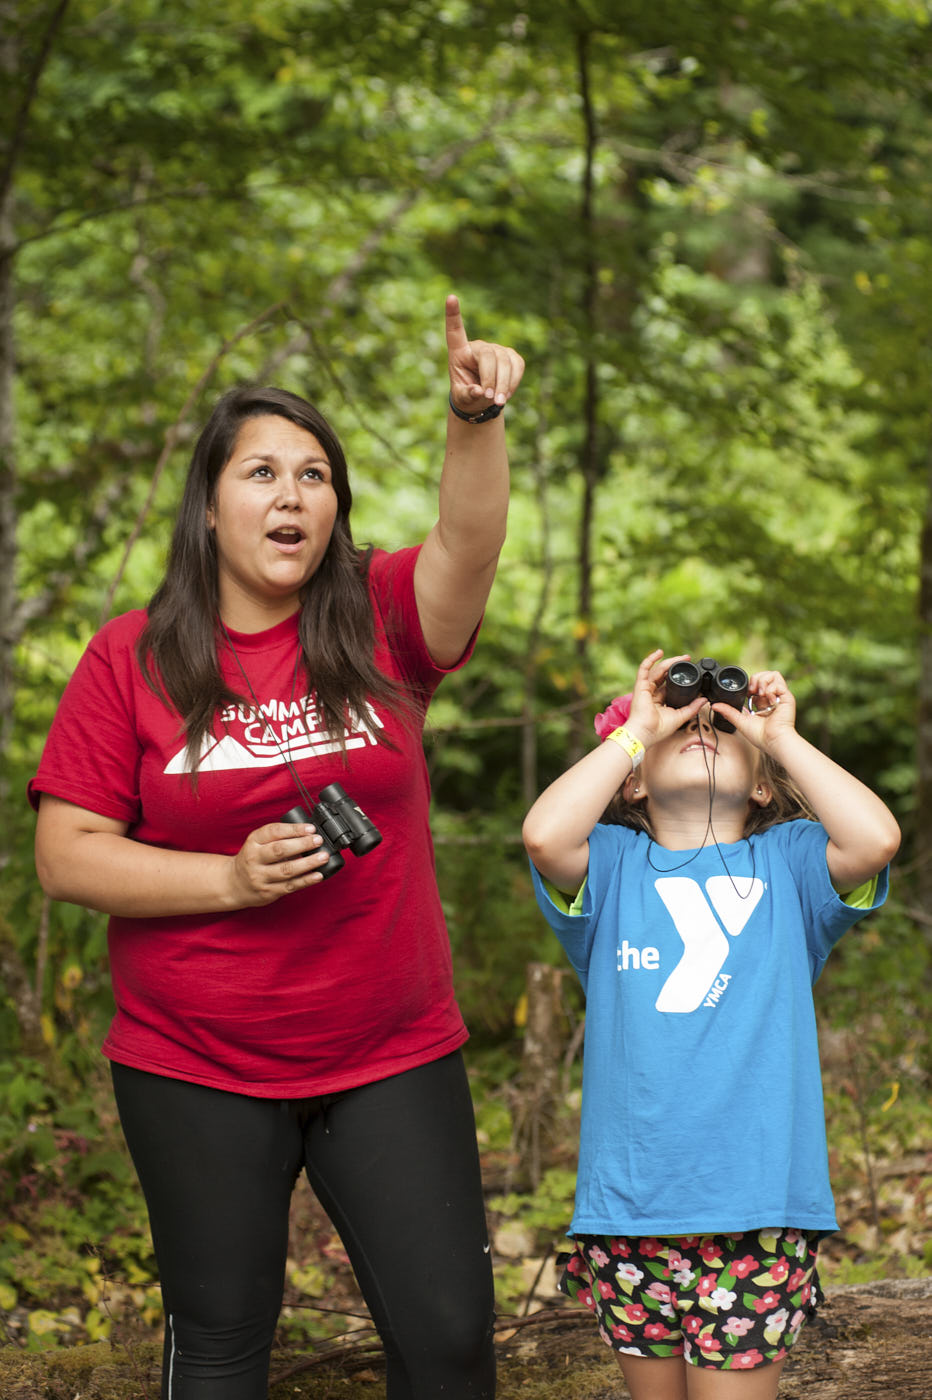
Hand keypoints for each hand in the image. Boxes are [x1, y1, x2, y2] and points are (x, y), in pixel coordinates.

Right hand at [227, 822, 329, 906]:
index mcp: (253, 842)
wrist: (234, 884)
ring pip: (286, 870)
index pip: (273, 832)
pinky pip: (290, 886)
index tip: (310, 828)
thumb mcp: (257, 843)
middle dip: (302, 844)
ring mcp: (260, 877)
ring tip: (323, 857)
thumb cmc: (252, 859)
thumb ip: (277, 837)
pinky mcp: (268, 892)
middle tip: (318, 840)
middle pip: (280, 850)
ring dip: (308, 863)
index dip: (294, 829)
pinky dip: (306, 880)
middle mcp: (254, 859)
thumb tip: (308, 833)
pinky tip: (318, 875)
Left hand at [445, 294, 524, 413]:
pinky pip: (517, 365)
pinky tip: (506, 393)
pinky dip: (514, 381)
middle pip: (488, 355)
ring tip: (499, 401)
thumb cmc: (467, 396)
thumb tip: (479, 391)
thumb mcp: (462, 399)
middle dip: (491, 378)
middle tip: (491, 399)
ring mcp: (496, 349)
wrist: (482, 400)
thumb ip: (467, 395)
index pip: (455, 331)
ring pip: (505, 361)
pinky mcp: (511, 355)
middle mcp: (477, 346)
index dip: (453, 314)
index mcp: (459, 353)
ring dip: (504, 384)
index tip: (451, 297)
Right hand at [624, 649, 706, 748]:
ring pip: (657, 670)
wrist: (646, 732)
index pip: (668, 684)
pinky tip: (659, 652)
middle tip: (687, 658)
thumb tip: (704, 700)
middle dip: (675, 665)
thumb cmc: (658, 729)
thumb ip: (692, 708)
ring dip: (669, 661)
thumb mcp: (680, 716)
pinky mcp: (640, 685)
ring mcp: (645, 688)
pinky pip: (644, 669)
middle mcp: (652, 693)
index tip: (689, 671)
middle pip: (664, 674)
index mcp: (659, 701)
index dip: (677, 676)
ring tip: (681, 657)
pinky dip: (650, 659)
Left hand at [713, 669, 797, 752]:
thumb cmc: (761, 736)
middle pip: (764, 675)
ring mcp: (780, 696)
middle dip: (755, 679)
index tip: (746, 693)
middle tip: (752, 691)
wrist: (773, 741)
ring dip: (762, 681)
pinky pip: (779, 680)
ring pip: (772, 674)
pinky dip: (770, 687)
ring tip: (760, 693)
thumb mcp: (741, 721)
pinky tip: (768, 698)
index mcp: (763, 702)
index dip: (750, 684)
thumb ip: (728, 712)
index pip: (757, 684)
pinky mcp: (787, 696)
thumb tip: (714, 705)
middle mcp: (772, 697)